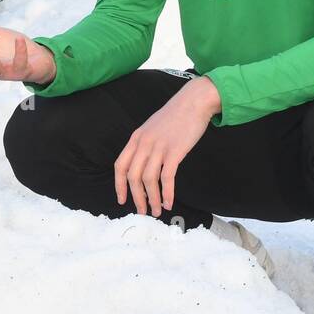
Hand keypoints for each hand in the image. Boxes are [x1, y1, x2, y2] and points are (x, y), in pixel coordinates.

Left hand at [114, 76, 221, 216]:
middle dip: (137, 198)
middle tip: (143, 211)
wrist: (193, 102)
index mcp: (136, 138)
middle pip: (133, 177)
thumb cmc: (175, 116)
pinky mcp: (175, 151)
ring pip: (149, 180)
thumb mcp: (152, 127)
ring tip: (157, 210)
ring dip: (152, 199)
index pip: (120, 166)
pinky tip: (169, 202)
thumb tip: (142, 165)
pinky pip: (167, 178)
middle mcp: (144, 143)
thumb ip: (144, 143)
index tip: (122, 200)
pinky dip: (167, 193)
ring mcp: (159, 147)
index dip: (119, 186)